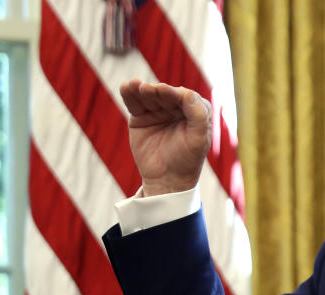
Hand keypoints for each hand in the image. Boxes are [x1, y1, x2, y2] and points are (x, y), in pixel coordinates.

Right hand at [119, 79, 211, 195]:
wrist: (167, 180)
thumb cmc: (187, 160)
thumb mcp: (198, 140)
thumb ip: (198, 115)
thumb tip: (187, 92)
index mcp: (195, 111)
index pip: (187, 97)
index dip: (176, 94)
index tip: (166, 92)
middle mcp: (177, 107)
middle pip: (166, 94)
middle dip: (158, 91)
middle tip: (148, 89)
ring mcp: (158, 111)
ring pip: (149, 96)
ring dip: (142, 89)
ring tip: (136, 86)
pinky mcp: (140, 117)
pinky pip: (134, 103)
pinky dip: (129, 94)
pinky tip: (126, 87)